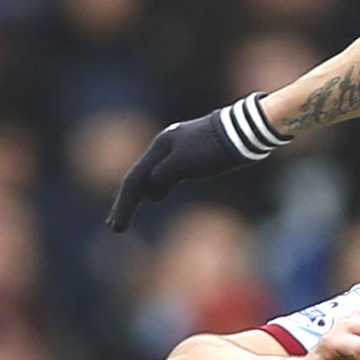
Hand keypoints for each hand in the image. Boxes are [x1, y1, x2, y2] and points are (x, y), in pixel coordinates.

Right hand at [106, 94, 288, 231]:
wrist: (244, 131)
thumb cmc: (214, 149)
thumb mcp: (184, 164)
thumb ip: (163, 177)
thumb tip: (153, 191)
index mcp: (160, 147)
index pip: (135, 180)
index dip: (124, 205)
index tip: (117, 228)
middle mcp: (165, 146)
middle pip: (140, 178)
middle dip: (127, 203)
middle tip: (115, 226)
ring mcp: (178, 149)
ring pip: (152, 176)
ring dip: (140, 196)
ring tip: (127, 214)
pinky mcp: (192, 155)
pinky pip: (167, 175)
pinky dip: (158, 188)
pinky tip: (156, 197)